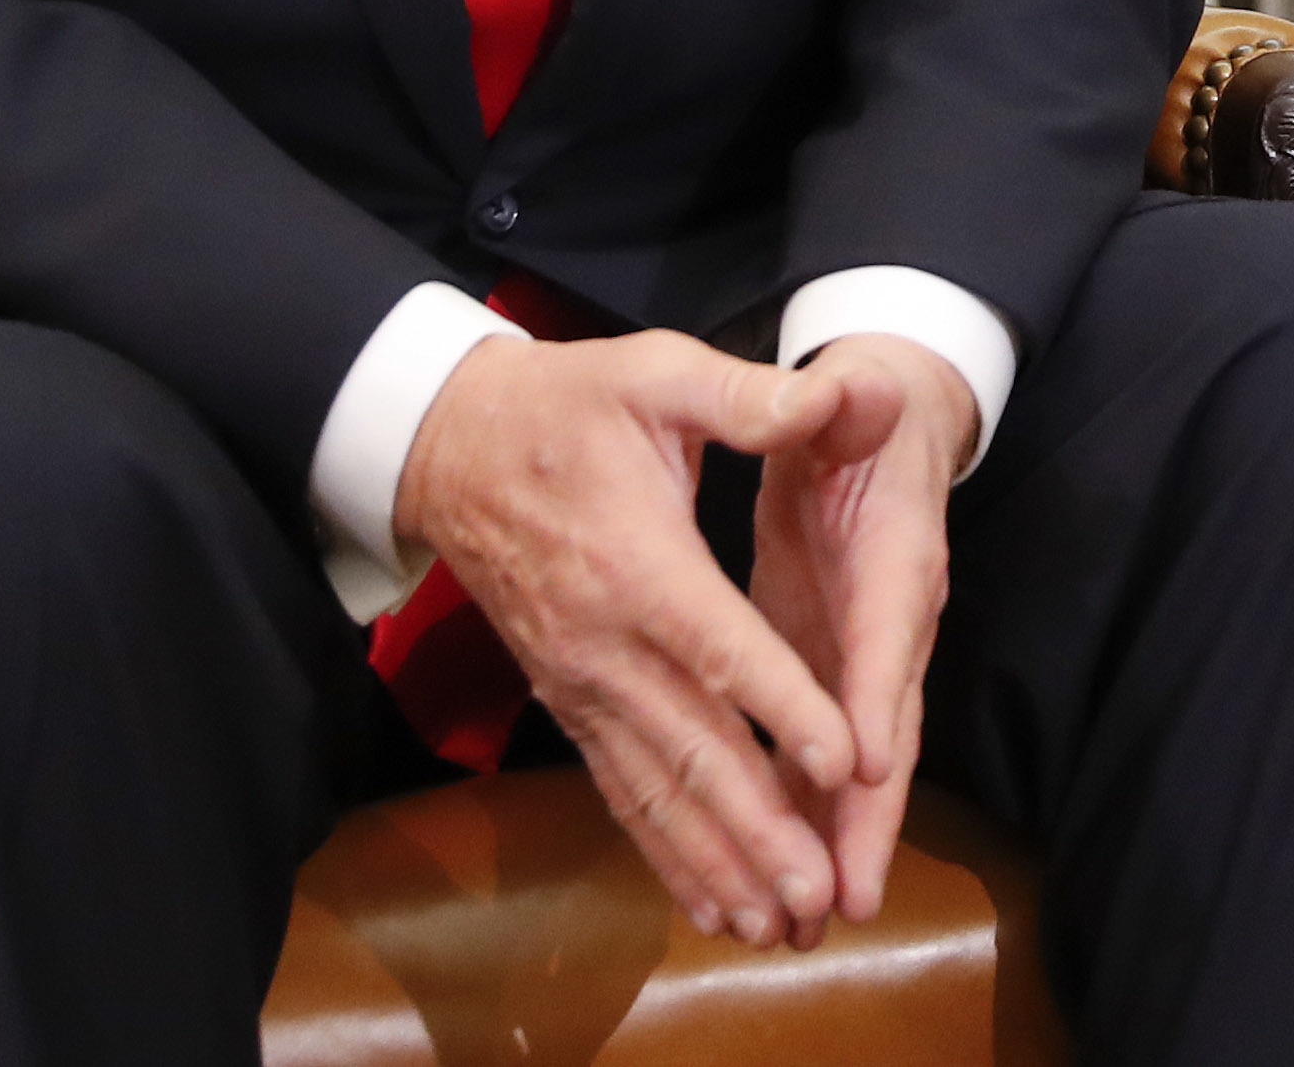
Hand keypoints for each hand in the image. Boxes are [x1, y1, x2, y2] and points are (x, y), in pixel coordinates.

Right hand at [394, 331, 866, 948]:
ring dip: (716, 859)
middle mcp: (603, 644)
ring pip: (654, 789)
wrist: (451, 445)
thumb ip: (748, 397)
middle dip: (757, 824)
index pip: (719, 648)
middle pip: (689, 747)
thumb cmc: (568, 404)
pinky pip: (620, 790)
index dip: (784, 704)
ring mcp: (580, 683)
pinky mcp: (569, 702)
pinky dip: (666, 852)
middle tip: (816, 888)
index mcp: (638, 564)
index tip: (843, 762)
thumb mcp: (657, 371)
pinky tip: (714, 902)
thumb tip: (837, 393)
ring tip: (779, 921)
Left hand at [749, 330, 974, 931]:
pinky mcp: (829, 664)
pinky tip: (770, 872)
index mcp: (896, 555)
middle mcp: (892, 621)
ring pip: (856, 763)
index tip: (866, 770)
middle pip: (889, 731)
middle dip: (868, 819)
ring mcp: (864, 653)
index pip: (889, 636)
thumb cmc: (863, 409)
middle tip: (846, 897)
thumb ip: (851, 401)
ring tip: (811, 921)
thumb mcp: (854, 394)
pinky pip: (818, 753)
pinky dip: (801, 813)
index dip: (877, 701)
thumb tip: (862, 388)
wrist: (887, 419)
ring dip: (835, 840)